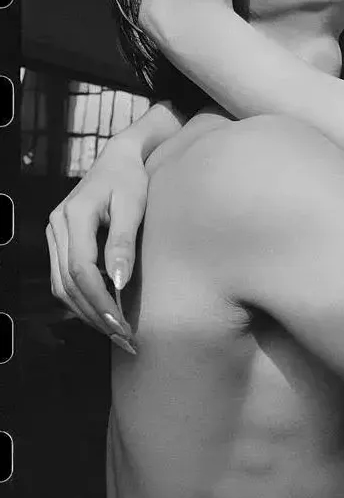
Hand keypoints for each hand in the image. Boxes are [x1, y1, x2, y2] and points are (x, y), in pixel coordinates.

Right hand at [46, 139, 148, 350]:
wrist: (119, 159)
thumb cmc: (131, 179)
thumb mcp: (133, 205)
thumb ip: (123, 241)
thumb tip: (118, 282)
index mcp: (75, 214)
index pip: (80, 269)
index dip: (98, 300)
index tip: (120, 322)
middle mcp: (57, 225)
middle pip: (67, 283)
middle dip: (94, 314)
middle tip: (122, 337)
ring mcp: (55, 233)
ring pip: (61, 285)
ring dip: (86, 311)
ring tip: (115, 331)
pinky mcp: (60, 240)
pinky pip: (63, 277)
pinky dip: (81, 298)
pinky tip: (104, 310)